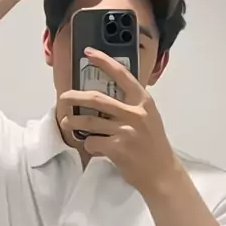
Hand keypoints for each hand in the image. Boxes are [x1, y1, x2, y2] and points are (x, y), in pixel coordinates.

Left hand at [59, 48, 180, 195]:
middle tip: (63, 97)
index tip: (89, 53)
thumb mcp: (148, 117)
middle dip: (73, 97)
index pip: (122, 75)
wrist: (161, 172)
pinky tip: (94, 147)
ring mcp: (126, 131)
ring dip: (72, 122)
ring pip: (88, 121)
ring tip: (67, 123)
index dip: (104, 61)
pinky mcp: (117, 148)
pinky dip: (88, 144)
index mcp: (143, 101)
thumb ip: (130, 105)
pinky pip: (92, 142)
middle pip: (95, 99)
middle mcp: (135, 113)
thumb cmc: (153, 144)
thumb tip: (103, 95)